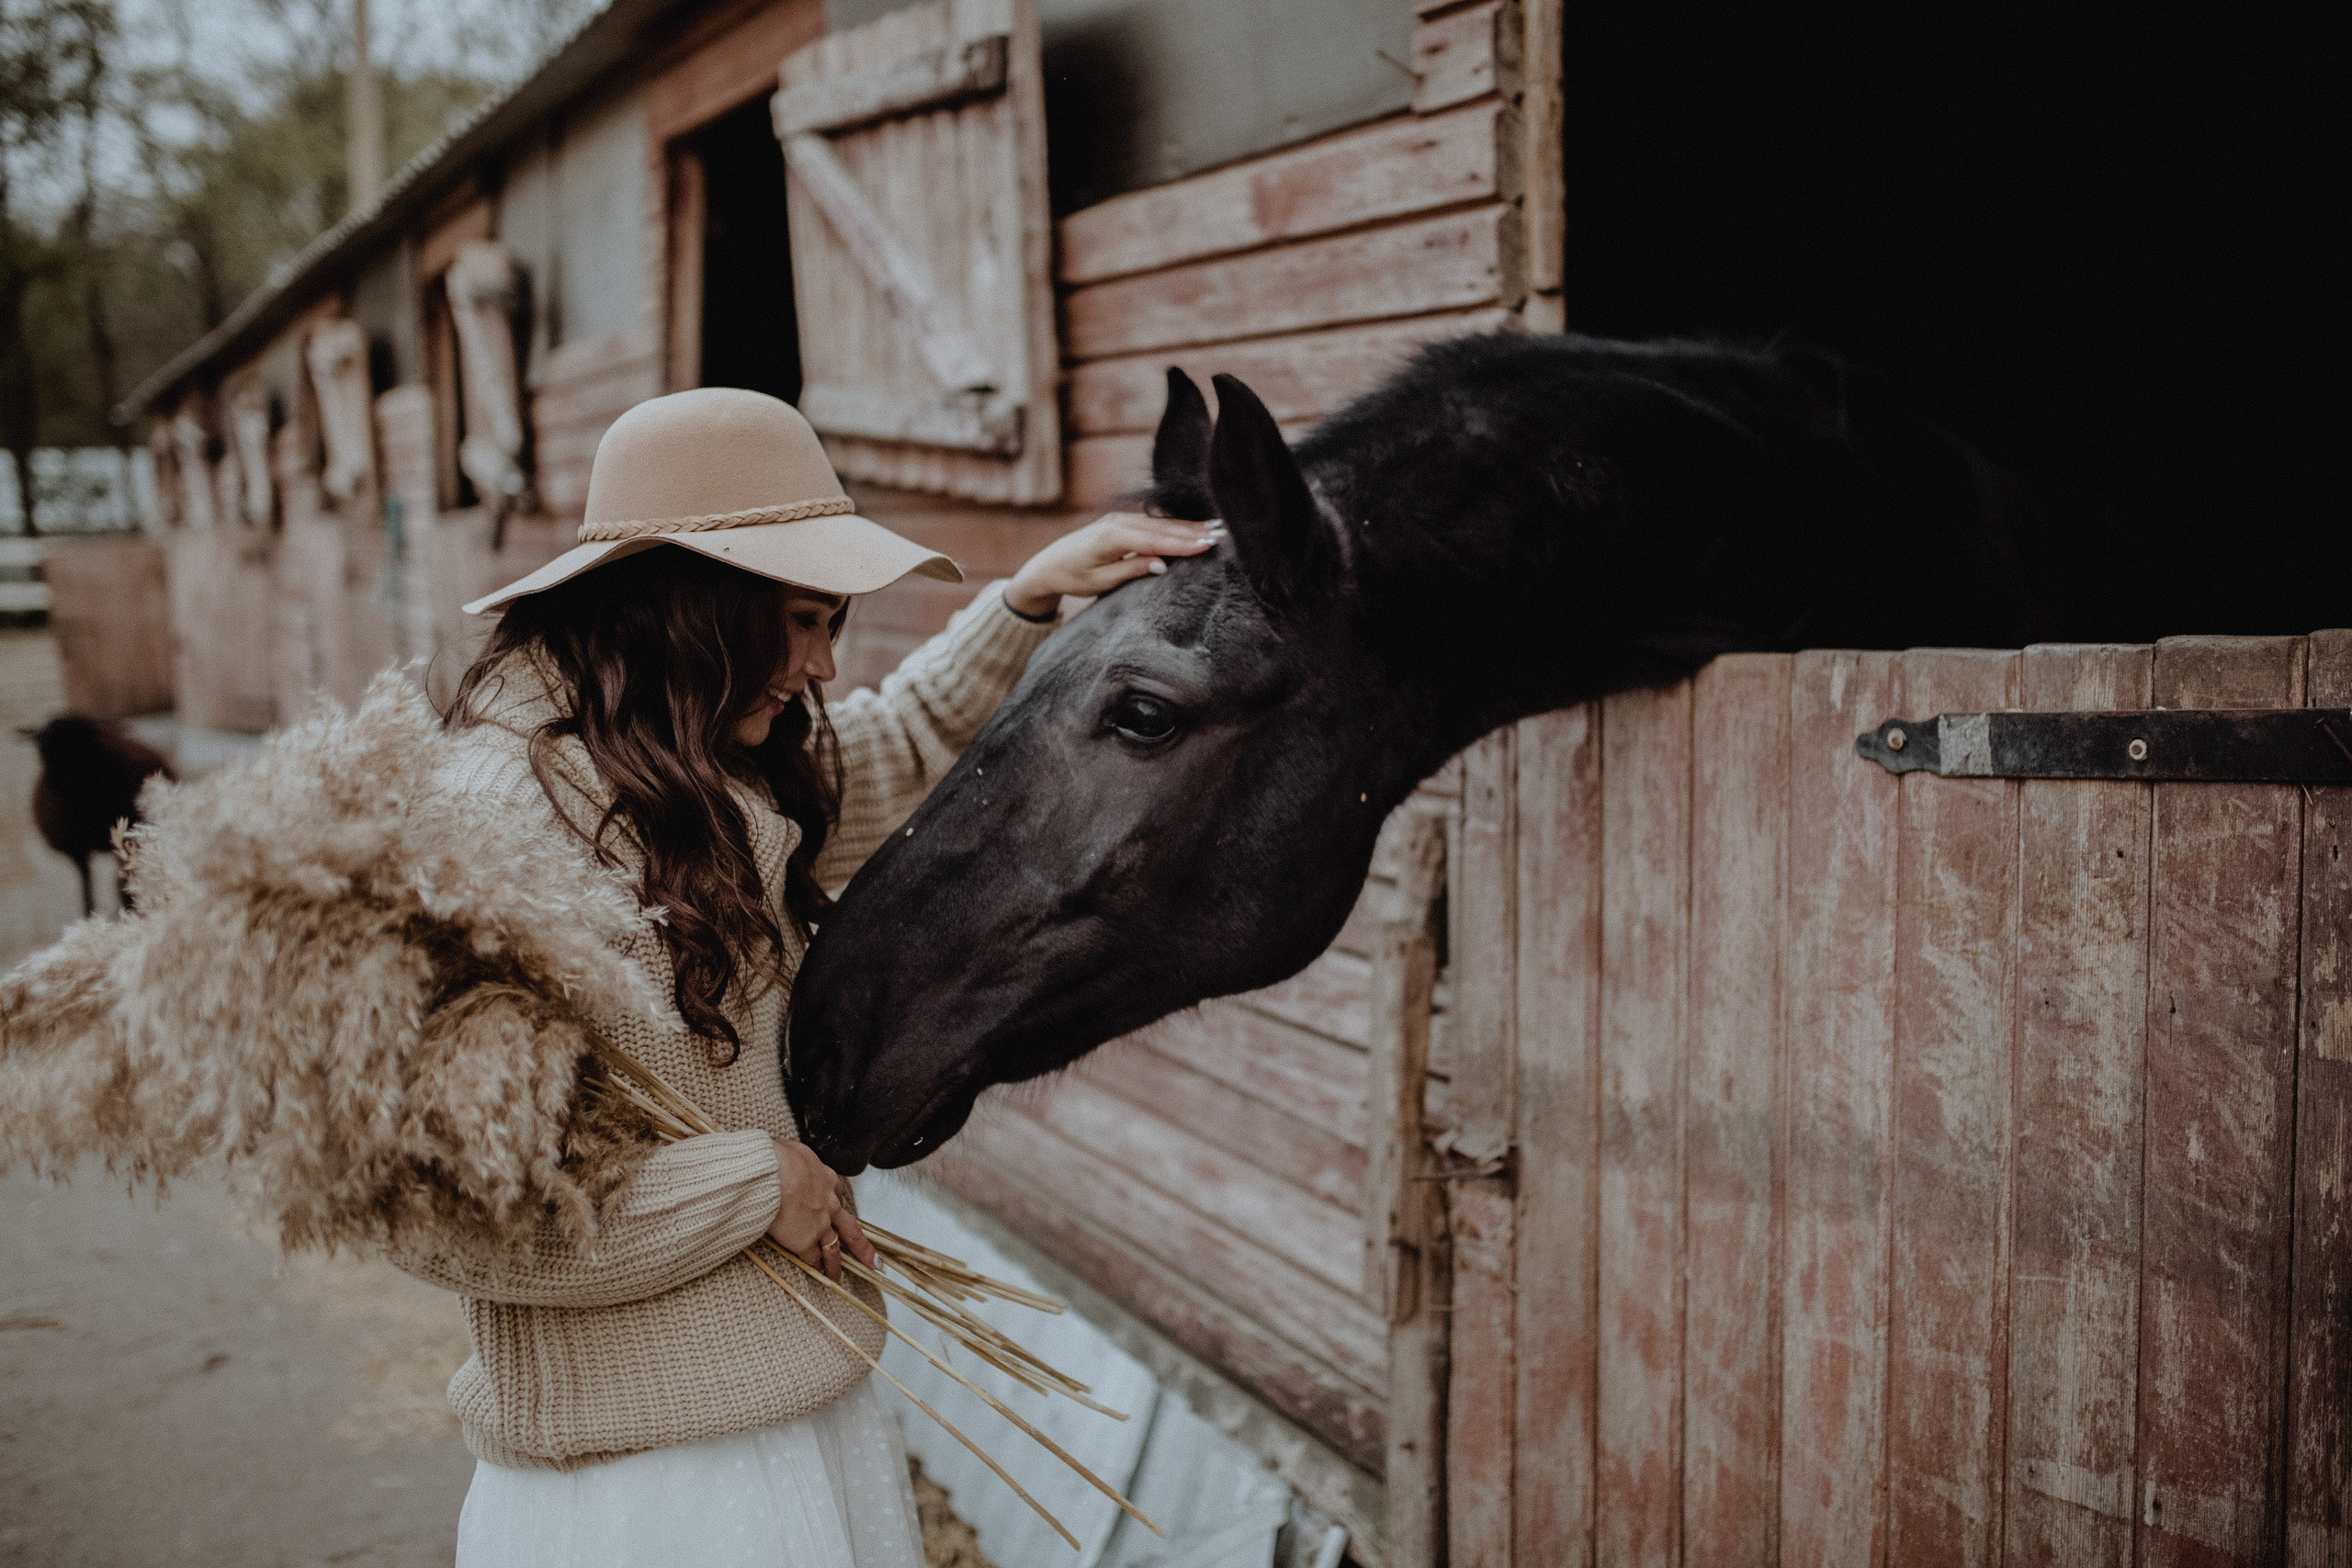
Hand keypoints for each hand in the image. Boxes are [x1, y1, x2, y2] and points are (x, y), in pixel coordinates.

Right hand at [767, 1136, 875, 1282]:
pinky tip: (818, 1275)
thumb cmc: (779, 1159)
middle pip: (850, 1228)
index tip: (839, 1208)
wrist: (774, 1173)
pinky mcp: (805, 1240)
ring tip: (837, 1276)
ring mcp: (819, 1224)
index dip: (839, 1203)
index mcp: (826, 1180)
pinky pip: (813, 1258)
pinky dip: (816, 1267)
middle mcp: (829, 1204)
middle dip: (862, 1246)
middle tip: (874, 1260)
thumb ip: (797, 1161)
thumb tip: (788, 1157)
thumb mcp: (795, 1152)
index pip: (838, 1193)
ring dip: (836, 1264)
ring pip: (833, 1248)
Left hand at [1004, 513, 1220, 618]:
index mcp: (1110, 537)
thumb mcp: (1101, 581)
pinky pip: (1154, 524)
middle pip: (1161, 527)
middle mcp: (1117, 523)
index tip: (1206, 546)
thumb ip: (1132, 569)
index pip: (1153, 540)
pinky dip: (1175, 527)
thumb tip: (1163, 565)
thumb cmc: (1073, 577)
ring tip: (1217, 530)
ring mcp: (1120, 520)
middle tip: (1222, 535)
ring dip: (1188, 527)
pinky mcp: (1123, 522)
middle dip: (1192, 532)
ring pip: (1160, 523)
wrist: (1050, 564)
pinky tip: (1194, 528)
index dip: (1181, 543)